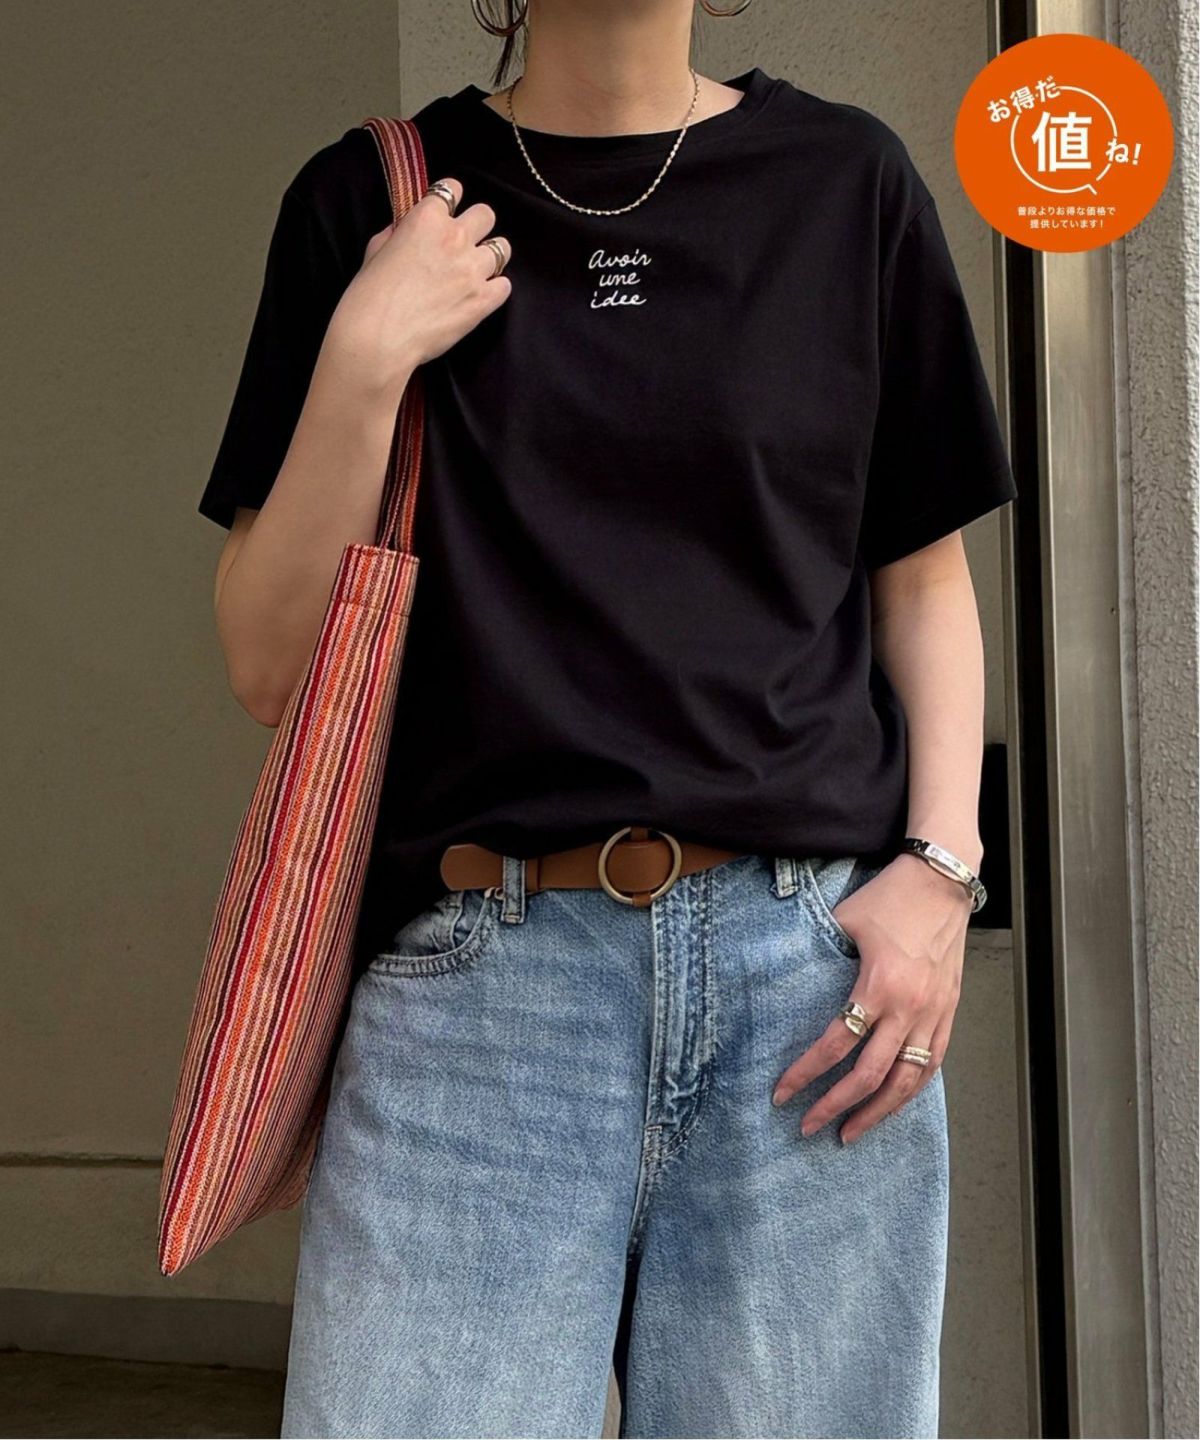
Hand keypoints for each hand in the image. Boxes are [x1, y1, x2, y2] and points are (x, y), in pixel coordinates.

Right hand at [326, 175, 512, 407]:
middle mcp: (454, 238)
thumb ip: (398, 233)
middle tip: (465, 244)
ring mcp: (472, 269)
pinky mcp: (482, 300)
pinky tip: (480, 296)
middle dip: (477, 226)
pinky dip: (495, 289)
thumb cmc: (369, 295)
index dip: (450, 201)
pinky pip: (505, 285)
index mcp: (426, 218)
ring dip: (490, 258)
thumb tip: (406, 230)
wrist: (378, 336)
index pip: (452, 189)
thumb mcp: (376, 250)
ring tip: (476, 271)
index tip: (447, 214)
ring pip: (502, 248)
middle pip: (486, 214)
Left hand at [771, 853, 972, 1142]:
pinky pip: (932, 1063)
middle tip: (809, 1126)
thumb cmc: (889, 896)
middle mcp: (910, 1007)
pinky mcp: (949, 1011)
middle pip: (871, 1075)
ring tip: (851, 1133)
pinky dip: (912, 1089)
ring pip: (908, 1080)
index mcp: (879, 985)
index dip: (807, 1073)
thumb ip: (819, 956)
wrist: (941, 880)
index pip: (837, 1044)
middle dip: (837, 1106)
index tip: (783, 1094)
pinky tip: (893, 1104)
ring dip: (878, 1112)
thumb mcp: (843, 921)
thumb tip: (788, 981)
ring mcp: (935, 1013)